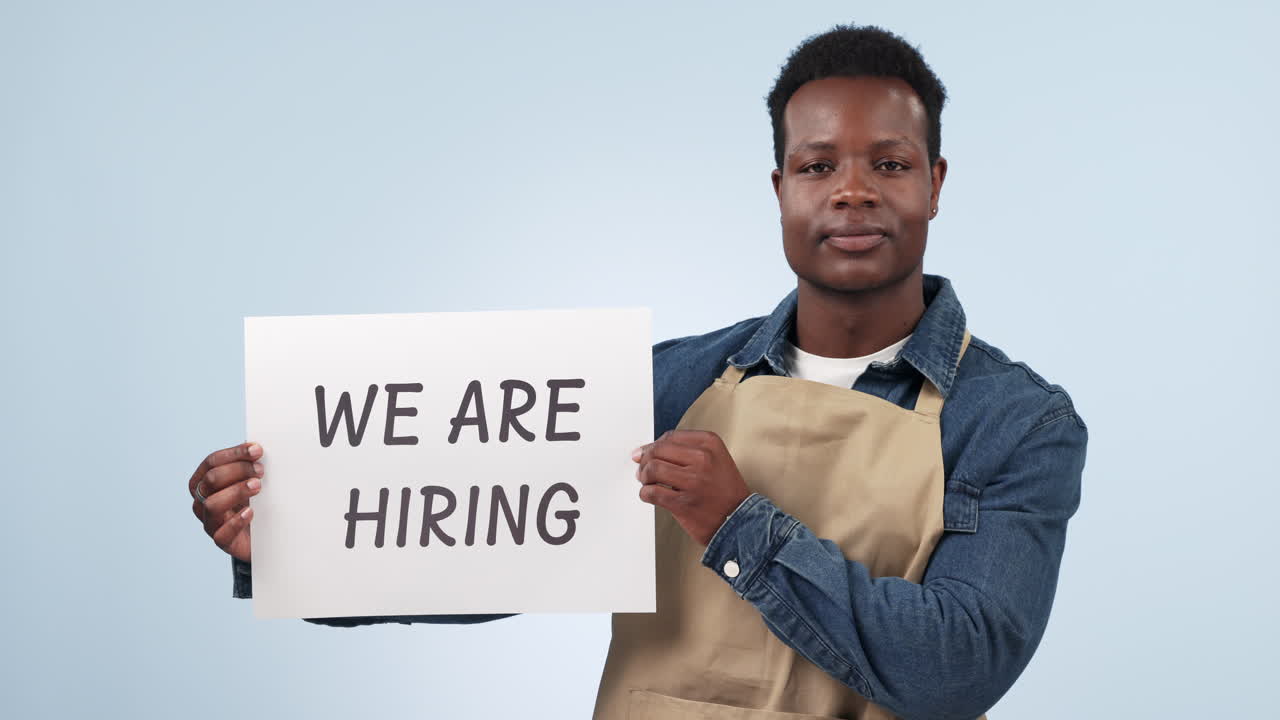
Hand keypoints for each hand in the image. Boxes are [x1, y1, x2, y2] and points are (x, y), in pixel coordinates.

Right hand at [188, 442, 263, 562]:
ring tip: (258, 486)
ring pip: (212, 505)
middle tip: (261, 470)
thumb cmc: (256, 501)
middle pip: (211, 480)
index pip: (212, 462)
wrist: (266, 534)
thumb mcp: (252, 479)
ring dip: (236, 492)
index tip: (257, 450)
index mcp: (204, 482)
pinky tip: (251, 512)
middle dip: (238, 470)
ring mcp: (210, 523)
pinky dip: (236, 522)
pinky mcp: (223, 542)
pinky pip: (221, 534)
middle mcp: (202, 501)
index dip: (234, 454)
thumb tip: (256, 445)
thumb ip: (250, 463)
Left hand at [633, 430, 750, 545]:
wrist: (740, 521)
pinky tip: (651, 495)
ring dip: (644, 477)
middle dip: (645, 460)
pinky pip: (651, 492)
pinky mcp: (683, 503)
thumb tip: (648, 449)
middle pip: (657, 451)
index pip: (670, 437)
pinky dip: (645, 494)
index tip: (647, 452)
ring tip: (647, 482)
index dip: (654, 445)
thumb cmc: (725, 492)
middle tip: (644, 470)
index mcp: (710, 444)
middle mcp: (702, 459)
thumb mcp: (715, 459)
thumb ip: (686, 451)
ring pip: (651, 469)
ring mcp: (693, 481)